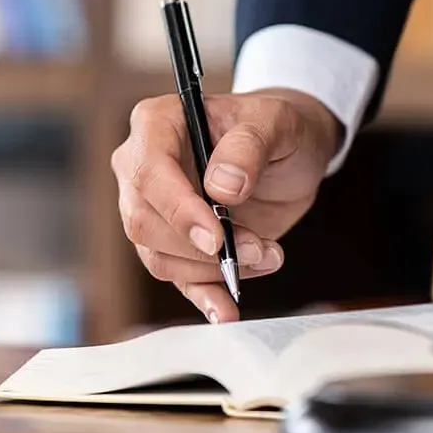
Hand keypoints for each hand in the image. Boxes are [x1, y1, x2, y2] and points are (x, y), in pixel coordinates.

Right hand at [112, 88, 341, 323]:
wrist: (289, 151)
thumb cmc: (275, 126)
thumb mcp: (275, 122)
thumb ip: (249, 146)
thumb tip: (222, 186)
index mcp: (157, 124)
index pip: (148, 172)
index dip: (178, 209)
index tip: (217, 236)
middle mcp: (143, 167)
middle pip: (143, 220)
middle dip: (200, 246)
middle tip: (256, 247)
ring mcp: (156, 209)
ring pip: (158, 256)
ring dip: (213, 269)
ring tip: (267, 254)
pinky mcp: (177, 244)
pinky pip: (177, 278)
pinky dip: (203, 297)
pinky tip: (225, 310)